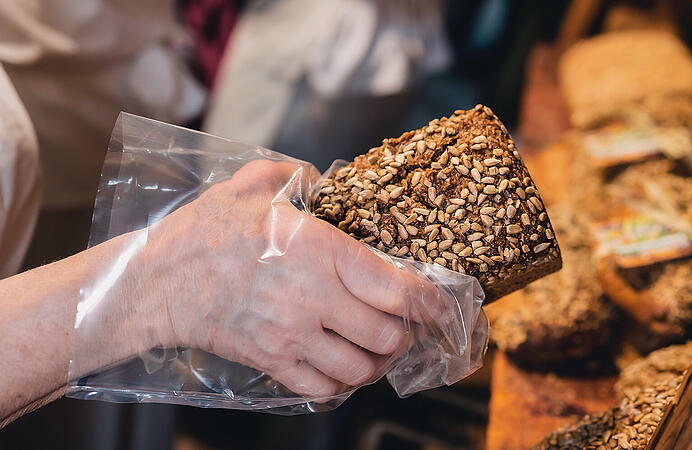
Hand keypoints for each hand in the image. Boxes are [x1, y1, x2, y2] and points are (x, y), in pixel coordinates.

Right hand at [141, 160, 445, 397]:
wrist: (156, 281)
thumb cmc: (206, 231)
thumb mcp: (253, 184)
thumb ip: (298, 173)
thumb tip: (326, 181)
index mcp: (319, 251)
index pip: (396, 288)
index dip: (430, 302)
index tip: (442, 305)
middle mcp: (314, 298)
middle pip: (388, 334)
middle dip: (407, 333)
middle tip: (408, 323)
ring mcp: (293, 336)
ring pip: (362, 367)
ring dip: (379, 361)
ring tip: (380, 348)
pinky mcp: (272, 361)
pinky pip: (324, 388)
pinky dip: (344, 384)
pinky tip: (345, 367)